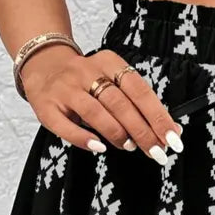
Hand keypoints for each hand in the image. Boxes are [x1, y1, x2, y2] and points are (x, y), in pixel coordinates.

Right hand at [20, 44, 182, 162]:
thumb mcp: (113, 81)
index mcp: (109, 63)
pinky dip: (83, 138)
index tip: (173, 137)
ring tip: (130, 147)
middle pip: (120, 103)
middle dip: (142, 131)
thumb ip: (138, 103)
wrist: (42, 64)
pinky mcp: (46, 106)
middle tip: (157, 152)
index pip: (140, 90)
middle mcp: (86, 72)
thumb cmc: (86, 80)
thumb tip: (171, 130)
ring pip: (96, 113)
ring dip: (117, 133)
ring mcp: (65, 89)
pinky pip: (65, 126)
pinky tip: (99, 147)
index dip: (158, 116)